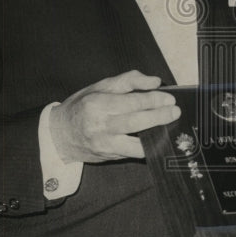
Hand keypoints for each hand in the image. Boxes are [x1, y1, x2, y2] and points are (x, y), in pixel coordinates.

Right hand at [50, 70, 179, 162]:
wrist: (60, 134)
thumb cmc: (83, 106)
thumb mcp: (100, 87)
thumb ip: (128, 80)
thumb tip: (154, 81)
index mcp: (97, 104)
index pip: (131, 101)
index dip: (153, 100)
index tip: (169, 98)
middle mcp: (100, 125)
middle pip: (135, 122)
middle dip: (158, 117)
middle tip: (175, 112)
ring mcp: (104, 144)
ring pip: (135, 143)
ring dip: (156, 136)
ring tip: (170, 127)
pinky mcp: (108, 156)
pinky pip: (132, 153)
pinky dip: (147, 148)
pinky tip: (159, 141)